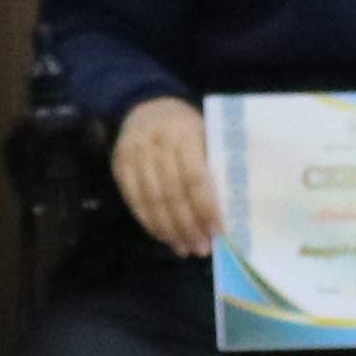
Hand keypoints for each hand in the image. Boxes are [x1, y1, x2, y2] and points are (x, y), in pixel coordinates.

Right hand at [110, 97, 219, 255]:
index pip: (195, 178)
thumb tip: (236, 204)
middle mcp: (157, 144)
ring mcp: (135, 155)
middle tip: (201, 248)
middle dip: (188, 226)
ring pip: (152, 201)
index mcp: (185, 134)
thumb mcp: (207, 133)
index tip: (217, 231)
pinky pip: (134, 201)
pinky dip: (150, 223)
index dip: (206, 207)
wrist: (147, 106)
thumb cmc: (187, 127)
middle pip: (172, 194)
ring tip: (185, 248)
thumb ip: (217, 163)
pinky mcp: (120, 166)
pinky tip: (164, 237)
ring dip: (169, 230)